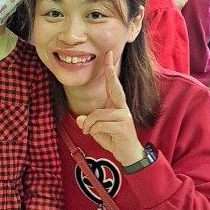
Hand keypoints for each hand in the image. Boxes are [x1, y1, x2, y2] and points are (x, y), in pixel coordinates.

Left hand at [76, 51, 144, 167]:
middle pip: (114, 87)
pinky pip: (100, 124)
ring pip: (97, 114)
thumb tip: (81, 119)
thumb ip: (89, 123)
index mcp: (117, 105)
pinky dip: (93, 131)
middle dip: (110, 70)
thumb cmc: (114, 140)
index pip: (113, 85)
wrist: (129, 155)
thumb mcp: (97, 130)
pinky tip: (97, 136)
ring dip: (89, 125)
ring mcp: (124, 116)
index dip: (110, 70)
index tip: (108, 55)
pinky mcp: (122, 126)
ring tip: (89, 132)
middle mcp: (122, 107)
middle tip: (107, 54)